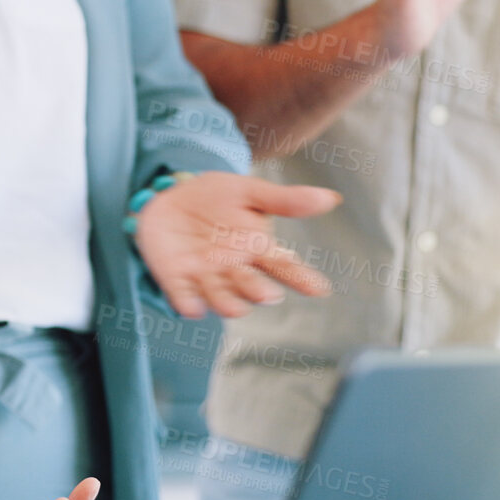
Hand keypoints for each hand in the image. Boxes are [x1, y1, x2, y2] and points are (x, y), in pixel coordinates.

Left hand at [134, 171, 342, 318]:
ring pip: (221, 298)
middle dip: (258, 292)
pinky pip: (183, 297)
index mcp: (257, 250)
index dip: (301, 278)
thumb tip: (331, 198)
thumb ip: (284, 200)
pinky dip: (187, 303)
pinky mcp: (176, 279)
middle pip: (252, 287)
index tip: (319, 289)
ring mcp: (206, 277)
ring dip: (227, 304)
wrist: (168, 196)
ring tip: (236, 308)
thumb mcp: (249, 191)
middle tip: (267, 294)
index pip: (284, 266)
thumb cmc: (215, 197)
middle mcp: (235, 270)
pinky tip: (192, 307)